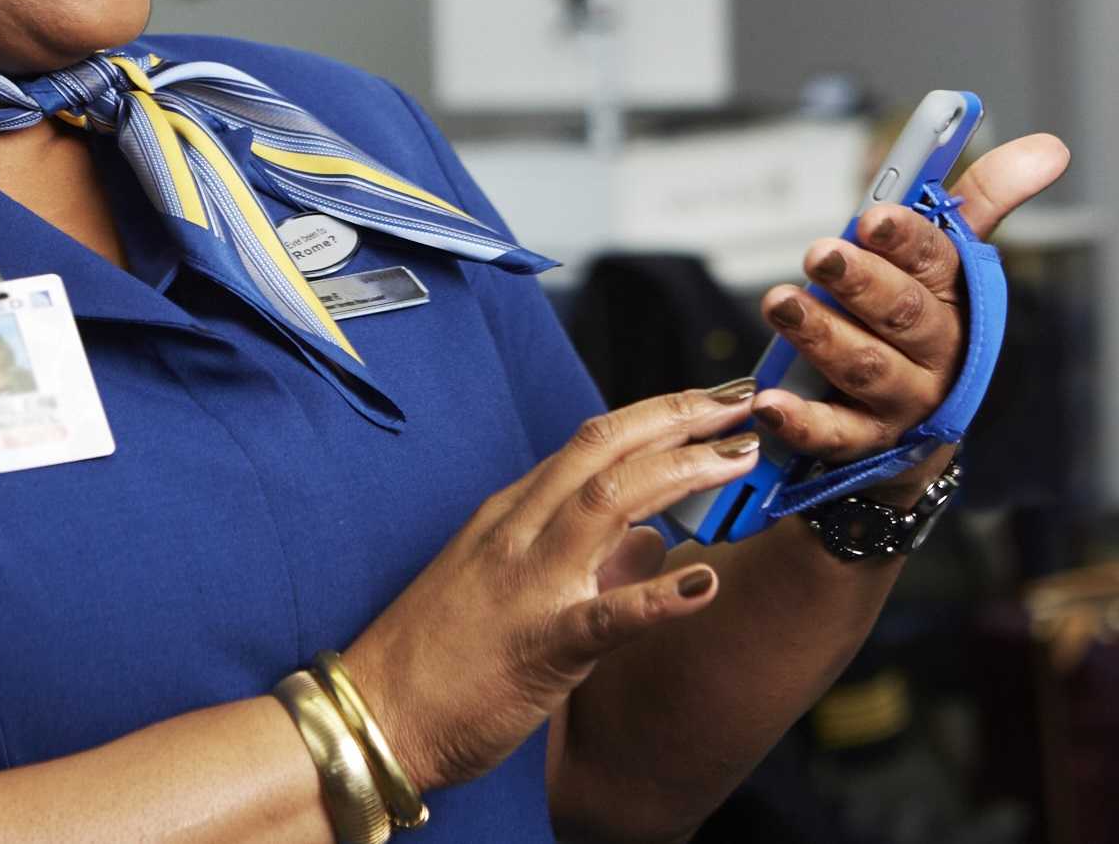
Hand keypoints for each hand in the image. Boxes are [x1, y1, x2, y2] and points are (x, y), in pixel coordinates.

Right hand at [338, 388, 761, 793]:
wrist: (374, 716)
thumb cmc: (438, 657)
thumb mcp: (506, 583)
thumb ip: (579, 556)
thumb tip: (654, 542)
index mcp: (512, 515)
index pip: (593, 442)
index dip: (658, 414)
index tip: (714, 402)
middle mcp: (520, 532)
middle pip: (605, 449)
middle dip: (679, 418)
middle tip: (744, 404)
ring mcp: (528, 583)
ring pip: (608, 502)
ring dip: (681, 472)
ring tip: (740, 458)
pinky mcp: (541, 646)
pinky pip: (605, 616)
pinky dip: (657, 597)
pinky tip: (705, 584)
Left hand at [755, 133, 1069, 476]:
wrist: (919, 420)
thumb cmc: (925, 319)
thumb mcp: (951, 258)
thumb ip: (983, 197)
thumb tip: (1051, 148)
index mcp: (956, 296)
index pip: (937, 261)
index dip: (906, 237)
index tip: (875, 216)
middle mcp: (937, 350)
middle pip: (902, 314)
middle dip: (861, 281)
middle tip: (819, 254)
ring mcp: (903, 398)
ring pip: (865, 365)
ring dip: (822, 334)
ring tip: (780, 304)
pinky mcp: (865, 440)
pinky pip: (834, 433)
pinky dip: (802, 419)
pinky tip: (770, 401)